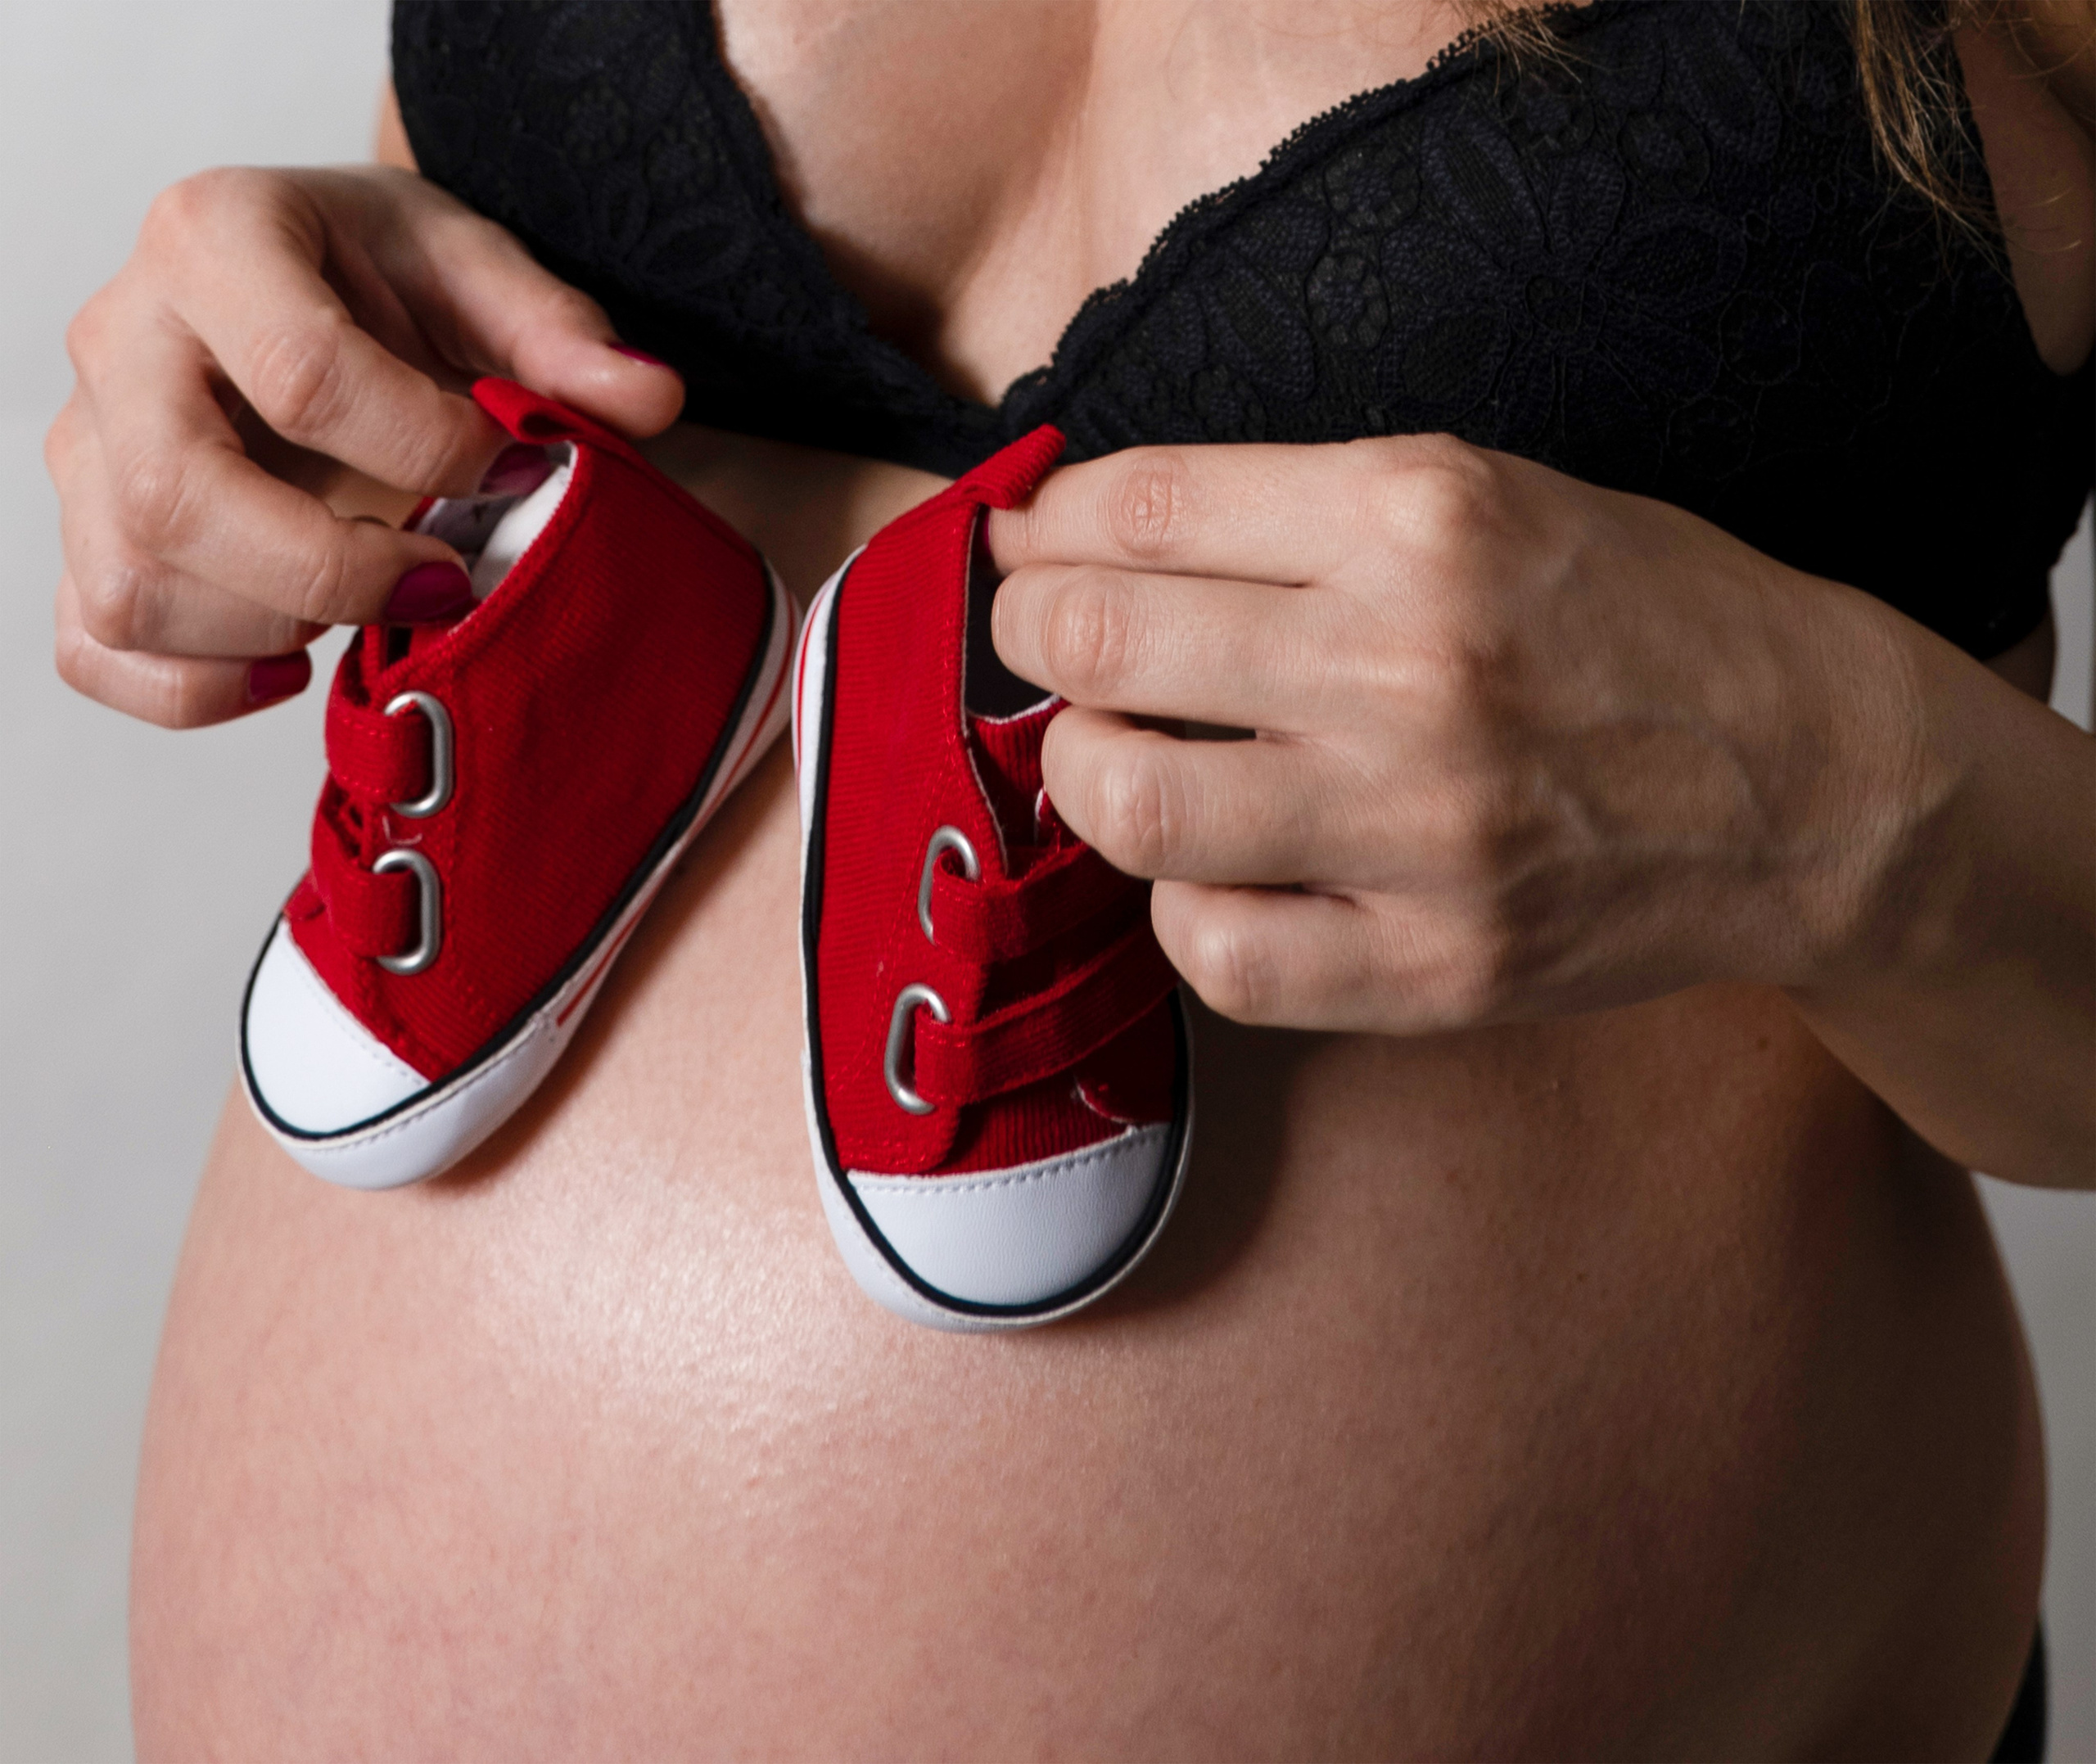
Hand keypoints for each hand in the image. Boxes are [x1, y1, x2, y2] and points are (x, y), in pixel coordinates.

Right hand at [47, 165, 683, 726]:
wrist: (309, 286)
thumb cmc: (384, 280)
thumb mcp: (478, 275)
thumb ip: (560, 336)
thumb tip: (651, 398)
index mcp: (214, 238)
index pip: (301, 373)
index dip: (427, 448)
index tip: (511, 470)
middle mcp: (121, 340)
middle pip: (176, 496)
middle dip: (332, 570)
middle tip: (444, 579)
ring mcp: (87, 446)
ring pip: (130, 585)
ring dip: (272, 629)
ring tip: (372, 600)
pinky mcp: (87, 535)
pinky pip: (94, 646)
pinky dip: (190, 689)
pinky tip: (292, 666)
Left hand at [986, 437, 1914, 1034]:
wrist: (1815, 782)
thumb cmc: (1639, 619)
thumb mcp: (1491, 495)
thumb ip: (1292, 512)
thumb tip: (1081, 539)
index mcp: (1420, 516)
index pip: (1135, 509)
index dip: (1039, 528)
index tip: (1025, 547)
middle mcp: (1408, 666)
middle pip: (1097, 645)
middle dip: (1028, 635)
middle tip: (1042, 642)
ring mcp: (1420, 831)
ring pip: (1129, 805)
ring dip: (1079, 773)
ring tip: (1111, 753)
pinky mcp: (1435, 966)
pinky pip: (1218, 955)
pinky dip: (1178, 909)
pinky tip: (1210, 871)